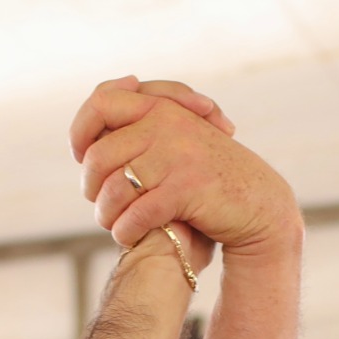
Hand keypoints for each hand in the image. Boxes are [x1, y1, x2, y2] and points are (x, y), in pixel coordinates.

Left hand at [71, 77, 296, 260]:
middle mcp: (167, 123)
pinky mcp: (187, 187)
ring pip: (113, 188)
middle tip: (101, 204)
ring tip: (113, 224)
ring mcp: (178, 154)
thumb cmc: (210, 180)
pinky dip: (126, 230)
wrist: (258, 205)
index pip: (100, 102)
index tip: (80, 156)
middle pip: (98, 155)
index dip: (80, 131)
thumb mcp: (176, 145)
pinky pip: (137, 213)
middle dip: (91, 187)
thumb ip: (140, 135)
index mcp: (161, 107)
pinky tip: (129, 237)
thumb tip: (85, 145)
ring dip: (106, 215)